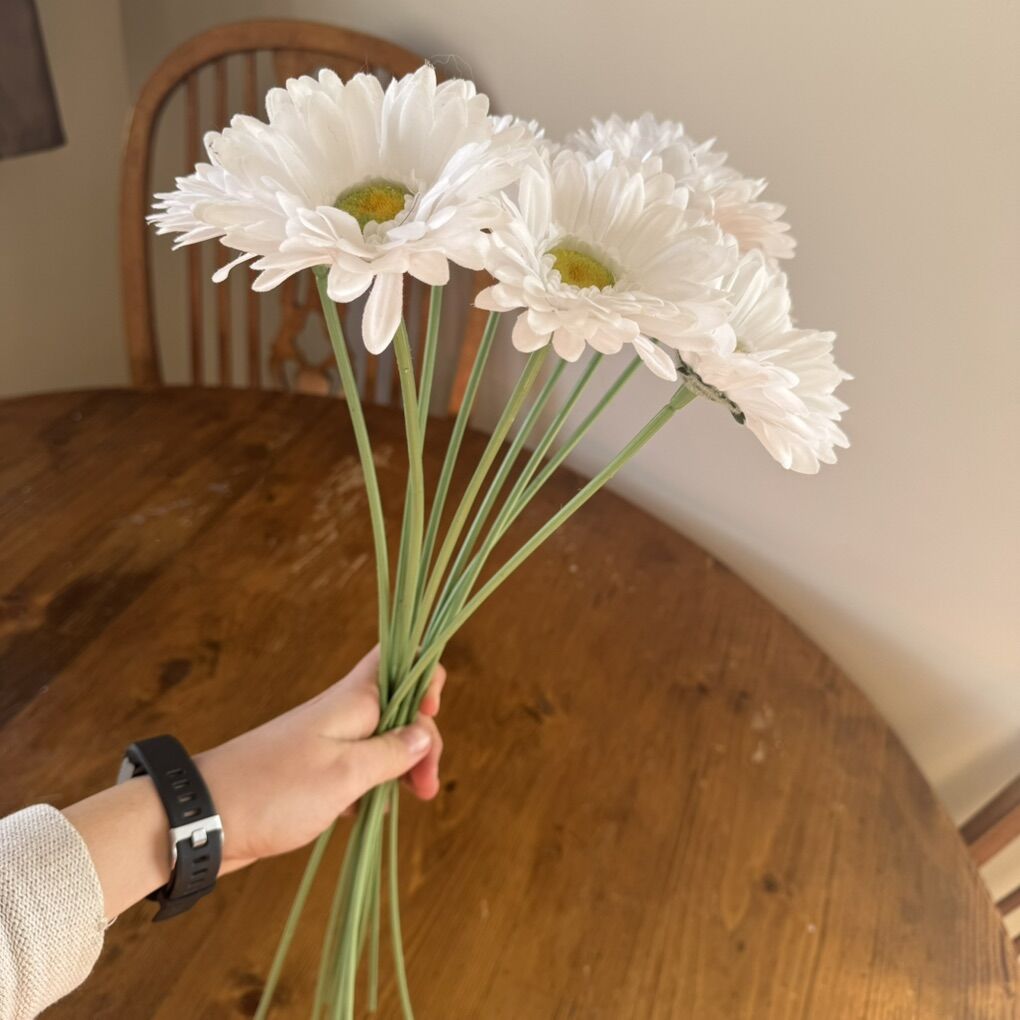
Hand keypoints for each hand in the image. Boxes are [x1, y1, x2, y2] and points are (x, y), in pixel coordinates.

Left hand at [197, 647, 445, 872]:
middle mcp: (342, 712)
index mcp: (352, 700)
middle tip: (427, 788)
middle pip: (399, 706)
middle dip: (423, 740)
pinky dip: (373, 784)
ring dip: (402, 765)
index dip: (424, 677)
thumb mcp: (345, 775)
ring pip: (381, 738)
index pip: (398, 659)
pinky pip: (358, 765)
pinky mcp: (313, 769)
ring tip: (412, 800)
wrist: (202, 818)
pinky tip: (371, 811)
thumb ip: (391, 752)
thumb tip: (425, 733)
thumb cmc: (275, 791)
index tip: (432, 715)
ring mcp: (327, 740)